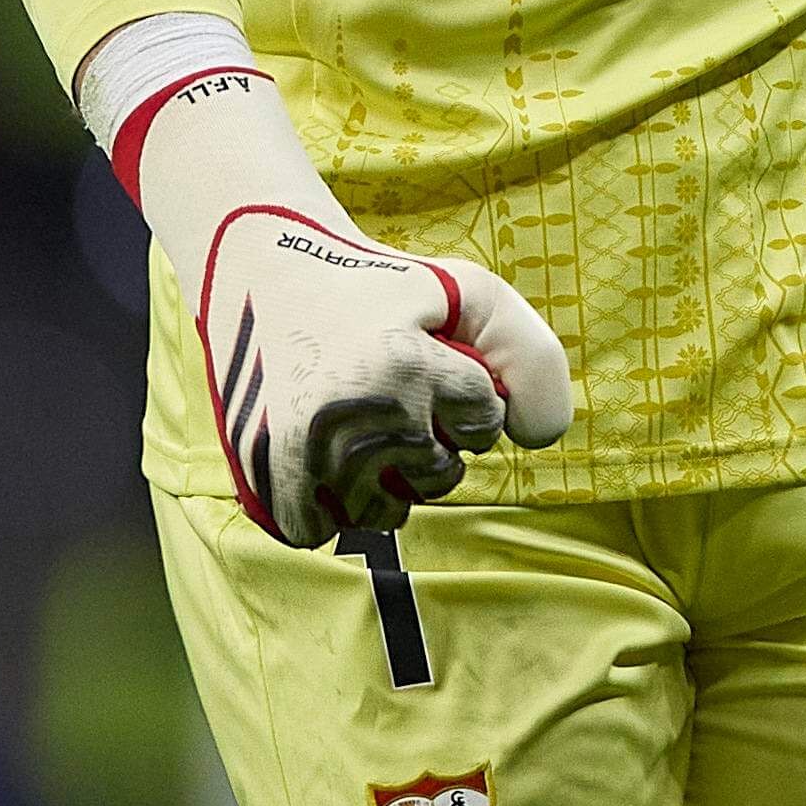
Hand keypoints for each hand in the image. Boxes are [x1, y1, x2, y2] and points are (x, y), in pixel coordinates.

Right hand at [96, 36, 575, 545]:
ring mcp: (304, 456)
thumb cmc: (377, 289)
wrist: (263, 278)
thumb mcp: (467, 290)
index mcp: (405, 365)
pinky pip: (326, 528)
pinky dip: (334, 502)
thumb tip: (542, 437)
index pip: (485, 420)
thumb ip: (528, 355)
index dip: (470, 396)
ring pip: (389, 510)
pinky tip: (328, 452)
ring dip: (391, 478)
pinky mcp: (268, 481)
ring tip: (364, 422)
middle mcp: (353, 416)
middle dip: (436, 438)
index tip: (434, 365)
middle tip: (394, 389)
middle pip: (442, 472)